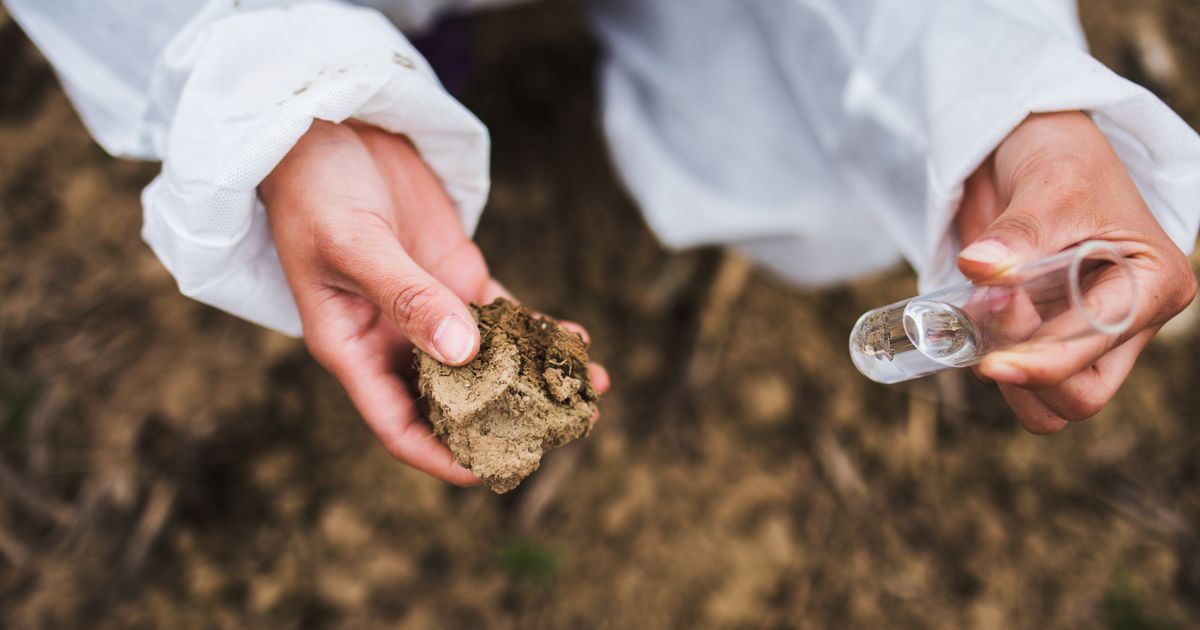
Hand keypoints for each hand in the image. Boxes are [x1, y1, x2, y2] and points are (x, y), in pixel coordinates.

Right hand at [261, 120, 609, 483]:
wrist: (322, 124)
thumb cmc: (315, 189)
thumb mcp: (353, 244)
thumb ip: (407, 297)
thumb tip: (464, 354)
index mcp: (353, 348)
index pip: (399, 424)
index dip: (441, 456)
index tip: (491, 471)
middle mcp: (393, 339)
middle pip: (455, 400)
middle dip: (508, 419)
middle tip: (567, 427)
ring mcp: (430, 307)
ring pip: (490, 359)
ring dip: (536, 376)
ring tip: (591, 388)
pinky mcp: (456, 273)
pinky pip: (503, 315)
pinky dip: (537, 329)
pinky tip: (574, 340)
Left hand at [954, 112, 1195, 433]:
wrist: (1032, 143)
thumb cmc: (1062, 157)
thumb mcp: (1050, 184)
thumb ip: (1019, 232)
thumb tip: (980, 267)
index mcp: (1152, 287)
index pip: (1100, 357)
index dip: (1044, 366)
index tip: (992, 361)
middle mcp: (1126, 322)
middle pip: (1079, 398)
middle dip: (1025, 370)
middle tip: (988, 311)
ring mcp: (1082, 333)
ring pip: (1046, 401)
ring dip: (1002, 371)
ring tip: (980, 306)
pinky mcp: (1041, 333)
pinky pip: (1016, 376)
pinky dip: (987, 358)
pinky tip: (973, 314)